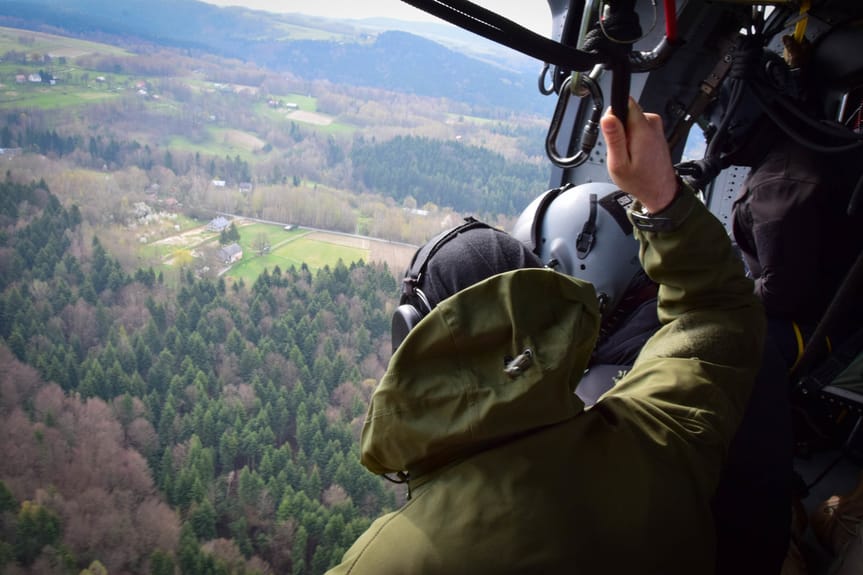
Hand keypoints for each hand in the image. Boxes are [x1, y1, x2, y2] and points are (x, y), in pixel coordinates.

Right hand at [600, 98, 677, 213]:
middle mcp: (652, 124)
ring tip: (627, 153)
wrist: (659, 190)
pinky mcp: (655, 131)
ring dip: (625, 135)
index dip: (612, 116)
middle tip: (619, 149)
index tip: (612, 133)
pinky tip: (634, 153)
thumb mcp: (618, 164)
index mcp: (642, 130)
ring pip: (630, 120)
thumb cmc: (640, 181)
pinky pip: (637, 127)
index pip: (624, 102)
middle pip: (626, 112)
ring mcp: (655, 127)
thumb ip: (613, 138)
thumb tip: (608, 117)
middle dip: (617, 129)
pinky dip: (632, 138)